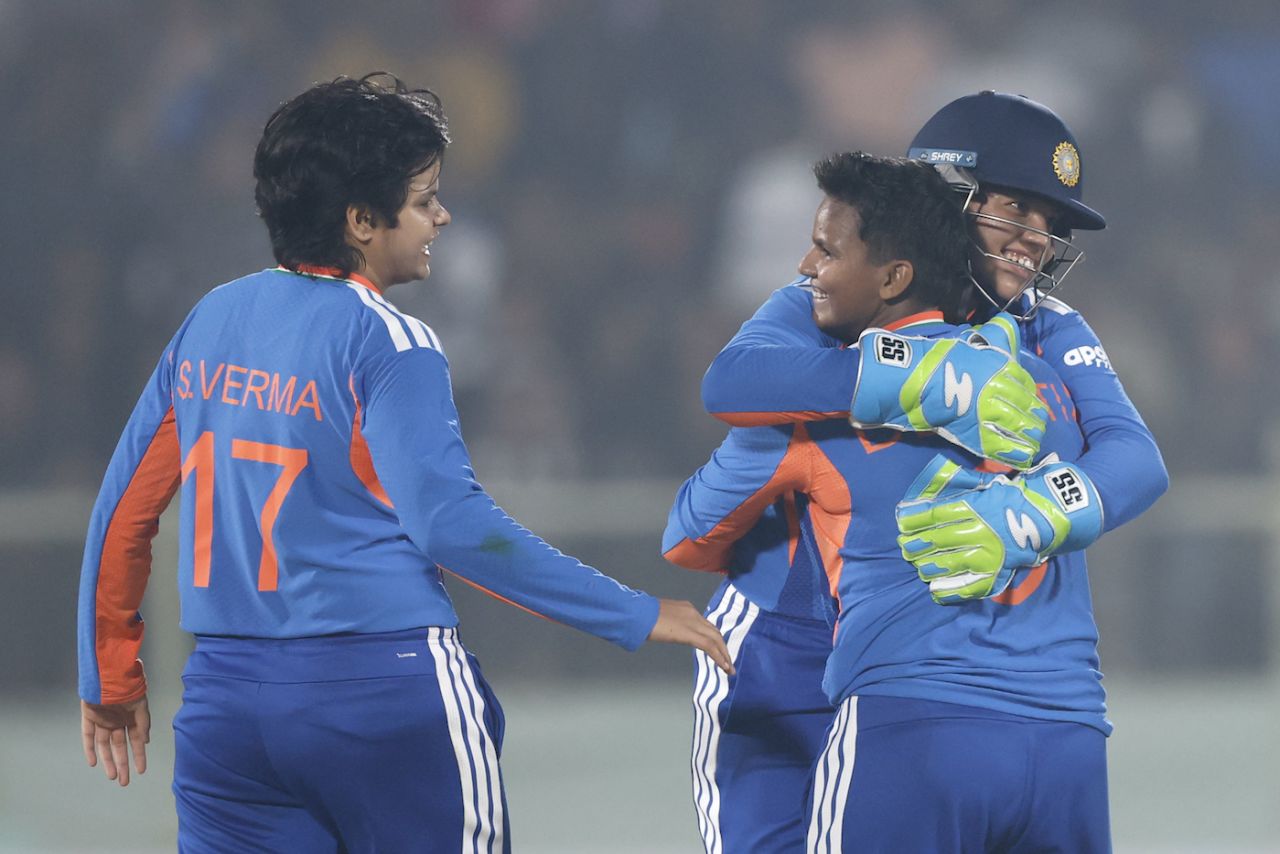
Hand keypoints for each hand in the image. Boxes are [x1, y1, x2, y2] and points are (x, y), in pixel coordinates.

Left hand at [81, 695, 149, 786]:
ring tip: (111, 776)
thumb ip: (143, 724)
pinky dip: (90, 749)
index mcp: (132, 718)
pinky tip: (93, 762)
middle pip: (119, 747)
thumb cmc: (130, 687)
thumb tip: (146, 742)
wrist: (112, 673)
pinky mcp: (89, 716)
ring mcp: (103, 720)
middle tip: (123, 781)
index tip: (141, 770)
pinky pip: (88, 735)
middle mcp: (117, 721)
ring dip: (108, 760)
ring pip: (104, 745)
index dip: (139, 756)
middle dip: (122, 764)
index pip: (135, 741)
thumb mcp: (142, 706)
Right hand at [648, 599, 734, 674]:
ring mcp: (693, 622)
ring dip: (724, 655)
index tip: (718, 650)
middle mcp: (693, 613)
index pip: (706, 624)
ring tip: (729, 669)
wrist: (637, 612)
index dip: (714, 639)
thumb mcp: (660, 617)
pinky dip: (719, 657)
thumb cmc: (641, 615)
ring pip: (716, 639)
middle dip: (723, 647)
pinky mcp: (689, 633)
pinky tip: (724, 667)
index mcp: (687, 608)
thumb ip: (668, 623)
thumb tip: (666, 630)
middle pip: (715, 632)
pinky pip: (709, 646)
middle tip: (728, 662)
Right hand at [850, 313, 1046, 469]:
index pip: (1027, 384)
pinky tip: (1022, 456)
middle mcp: (1001, 390)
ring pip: (1021, 429)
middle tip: (1037, 426)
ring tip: (1031, 442)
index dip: (1030, 394)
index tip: (1029, 401)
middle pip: (1029, 408)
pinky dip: (1014, 454)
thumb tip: (1008, 322)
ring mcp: (989, 414)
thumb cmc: (940, 358)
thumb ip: (996, 333)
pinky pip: (1002, 447)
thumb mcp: (973, 340)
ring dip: (1029, 436)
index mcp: (1002, 367)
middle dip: (1035, 419)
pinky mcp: (976, 434)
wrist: (914, 379)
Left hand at [896, 454, 1103, 603]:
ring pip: (951, 562)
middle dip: (917, 544)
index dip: (915, 519)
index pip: (936, 514)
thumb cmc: (1016, 496)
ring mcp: (989, 553)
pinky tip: (935, 591)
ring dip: (929, 565)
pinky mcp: (998, 571)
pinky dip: (951, 589)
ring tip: (918, 565)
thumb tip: (932, 489)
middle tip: (904, 547)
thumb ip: (963, 490)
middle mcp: (980, 530)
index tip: (901, 523)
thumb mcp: (988, 486)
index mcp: (976, 506)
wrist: (1052, 515)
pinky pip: (971, 584)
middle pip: (939, 538)